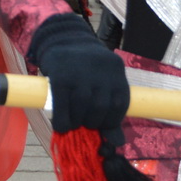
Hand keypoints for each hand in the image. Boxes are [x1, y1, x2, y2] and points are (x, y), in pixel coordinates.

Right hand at [29, 14, 128, 133]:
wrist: (61, 38)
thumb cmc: (84, 66)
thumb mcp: (102, 81)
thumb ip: (111, 109)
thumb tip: (118, 143)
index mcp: (116, 69)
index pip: (120, 104)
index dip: (111, 121)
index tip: (101, 125)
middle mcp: (100, 68)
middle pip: (101, 107)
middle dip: (93, 122)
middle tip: (84, 123)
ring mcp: (79, 71)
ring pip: (82, 107)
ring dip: (77, 122)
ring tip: (73, 122)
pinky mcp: (60, 76)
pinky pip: (62, 105)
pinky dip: (62, 120)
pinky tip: (61, 124)